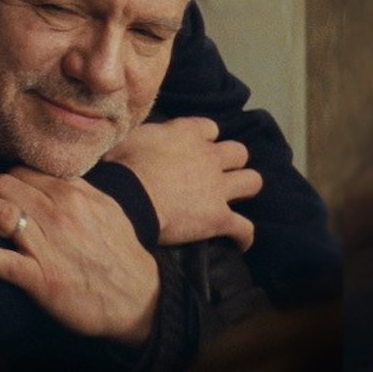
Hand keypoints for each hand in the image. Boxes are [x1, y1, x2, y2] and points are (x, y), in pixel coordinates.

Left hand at [0, 168, 157, 346]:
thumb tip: (49, 174)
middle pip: (5, 185)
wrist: (140, 298)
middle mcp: (57, 213)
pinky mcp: (43, 280)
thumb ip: (76, 188)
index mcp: (71, 194)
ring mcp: (49, 246)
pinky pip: (8, 263)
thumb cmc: (120, 253)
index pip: (22, 173)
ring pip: (1, 214)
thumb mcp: (104, 209)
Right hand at [103, 117, 261, 249]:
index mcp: (186, 132)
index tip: (195, 149)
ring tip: (235, 199)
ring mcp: (218, 187)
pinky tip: (238, 242)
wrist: (126, 199)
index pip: (210, 128)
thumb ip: (146, 137)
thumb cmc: (119, 166)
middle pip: (238, 151)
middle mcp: (209, 156)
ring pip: (252, 181)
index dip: (205, 139)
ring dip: (245, 189)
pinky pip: (245, 228)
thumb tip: (141, 139)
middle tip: (216, 174)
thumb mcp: (129, 139)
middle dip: (232, 161)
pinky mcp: (219, 217)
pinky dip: (243, 236)